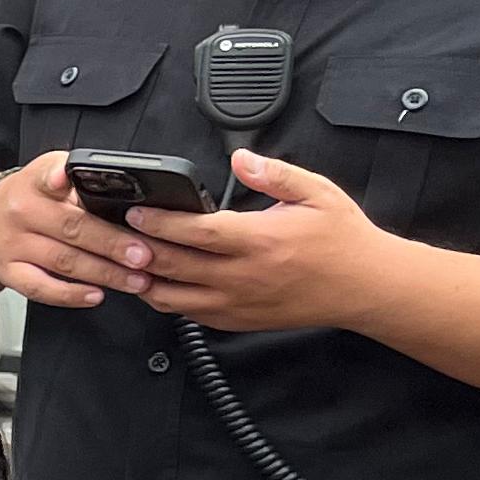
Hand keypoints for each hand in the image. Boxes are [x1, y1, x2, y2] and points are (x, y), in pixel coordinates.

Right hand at [0, 154, 152, 311]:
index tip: (64, 177)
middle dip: (112, 243)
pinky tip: (96, 295)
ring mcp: (12, 244)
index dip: (57, 176)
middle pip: (72, 228)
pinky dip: (71, 294)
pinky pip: (41, 288)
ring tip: (137, 280)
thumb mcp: (51, 173)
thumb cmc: (33, 196)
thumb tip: (131, 202)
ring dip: (105, 273)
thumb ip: (82, 181)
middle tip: (144, 255)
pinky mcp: (8, 271)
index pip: (46, 175)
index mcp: (35, 181)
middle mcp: (20, 212)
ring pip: (63, 261)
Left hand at [129, 152, 399, 331]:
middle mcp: (243, 277)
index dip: (158, 222)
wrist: (367, 287)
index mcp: (260, 241)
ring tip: (124, 258)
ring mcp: (236, 303)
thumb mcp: (317, 193)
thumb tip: (240, 158)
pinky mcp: (236, 321)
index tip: (134, 211)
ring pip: (171, 297)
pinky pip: (187, 314)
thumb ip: (275, 174)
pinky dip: (164, 298)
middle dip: (137, 248)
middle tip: (112, 233)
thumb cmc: (342, 239)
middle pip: (173, 265)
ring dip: (143, 278)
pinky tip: (153, 281)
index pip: (195, 232)